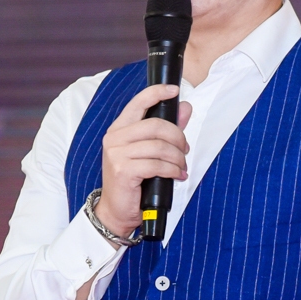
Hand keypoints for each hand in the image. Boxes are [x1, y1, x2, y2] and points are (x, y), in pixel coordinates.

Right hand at [94, 84, 192, 236]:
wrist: (117, 210)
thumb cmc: (133, 180)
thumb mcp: (149, 152)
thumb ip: (167, 129)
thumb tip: (186, 107)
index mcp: (119, 129)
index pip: (137, 102)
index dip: (156, 92)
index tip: (174, 89)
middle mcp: (115, 138)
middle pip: (155, 125)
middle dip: (177, 137)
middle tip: (185, 150)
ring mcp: (117, 154)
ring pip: (159, 146)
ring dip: (177, 157)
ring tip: (181, 166)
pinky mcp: (123, 170)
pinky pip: (156, 164)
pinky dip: (172, 170)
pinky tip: (176, 175)